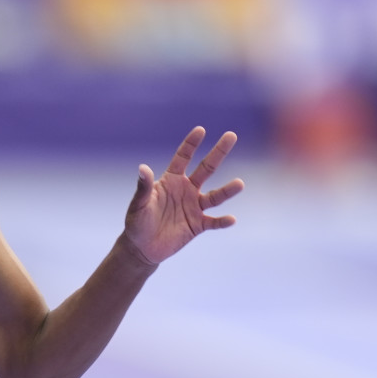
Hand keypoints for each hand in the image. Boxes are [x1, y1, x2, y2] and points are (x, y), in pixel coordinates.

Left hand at [124, 126, 244, 265]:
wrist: (142, 247)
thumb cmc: (137, 222)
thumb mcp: (139, 204)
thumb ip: (143, 187)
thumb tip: (142, 168)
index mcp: (171, 181)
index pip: (183, 157)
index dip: (191, 144)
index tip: (201, 130)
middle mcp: (186, 190)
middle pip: (206, 169)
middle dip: (218, 152)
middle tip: (231, 135)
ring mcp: (194, 207)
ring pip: (215, 196)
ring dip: (227, 190)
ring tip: (239, 183)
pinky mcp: (198, 225)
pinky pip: (214, 222)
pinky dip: (222, 221)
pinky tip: (231, 219)